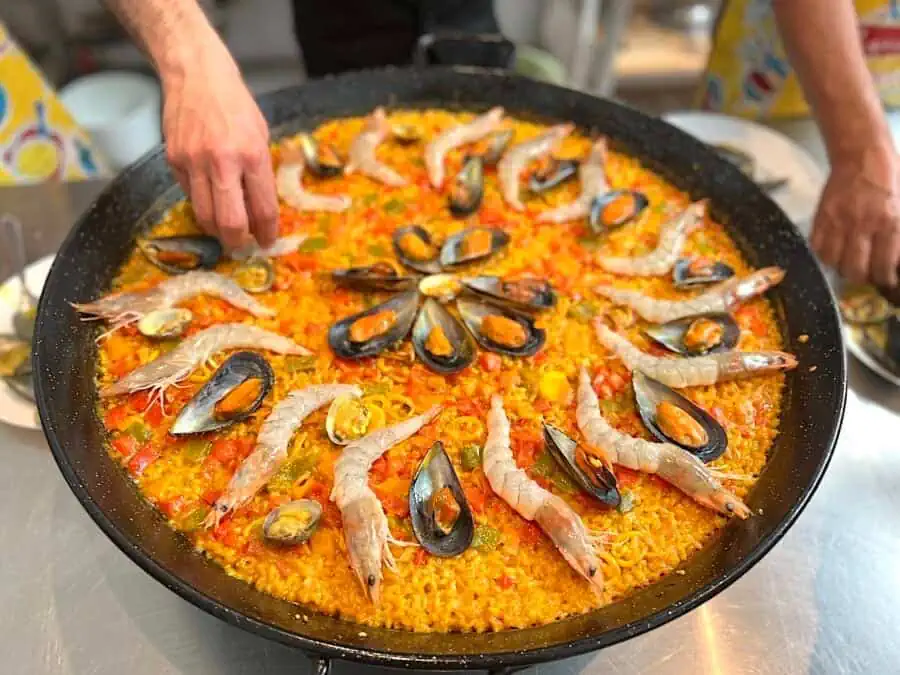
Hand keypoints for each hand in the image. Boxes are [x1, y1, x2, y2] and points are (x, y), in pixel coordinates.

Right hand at [162, 42, 277, 249]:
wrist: (196, 74)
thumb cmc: (235, 104)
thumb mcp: (260, 135)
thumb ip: (260, 172)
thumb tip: (259, 209)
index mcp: (252, 155)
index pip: (262, 208)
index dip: (266, 232)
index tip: (266, 242)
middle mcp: (223, 162)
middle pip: (229, 222)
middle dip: (237, 242)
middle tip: (242, 246)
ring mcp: (194, 162)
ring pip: (204, 215)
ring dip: (216, 230)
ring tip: (225, 231)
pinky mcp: (173, 160)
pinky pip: (188, 195)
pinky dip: (201, 203)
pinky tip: (209, 199)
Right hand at [811, 147, 899, 286]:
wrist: (862, 155)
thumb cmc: (892, 177)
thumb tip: (897, 258)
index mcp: (890, 222)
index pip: (884, 266)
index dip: (885, 279)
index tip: (887, 279)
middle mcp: (862, 226)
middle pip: (855, 270)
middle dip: (862, 277)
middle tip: (867, 273)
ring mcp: (838, 222)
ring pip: (834, 263)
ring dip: (842, 267)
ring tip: (849, 262)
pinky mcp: (821, 218)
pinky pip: (817, 248)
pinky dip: (824, 255)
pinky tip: (834, 251)